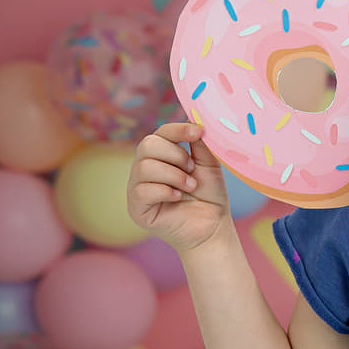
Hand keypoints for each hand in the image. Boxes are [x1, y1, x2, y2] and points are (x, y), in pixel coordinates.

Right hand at [126, 122, 231, 252]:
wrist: (213, 226)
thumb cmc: (209, 195)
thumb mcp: (208, 163)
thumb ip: (199, 143)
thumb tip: (194, 121)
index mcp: (160, 156)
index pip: (159, 133)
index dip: (177, 130)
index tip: (198, 132)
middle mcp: (144, 169)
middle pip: (147, 145)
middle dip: (175, 154)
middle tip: (192, 169)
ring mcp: (137, 188)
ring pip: (144, 167)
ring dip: (174, 175)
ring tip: (190, 186)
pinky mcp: (136, 208)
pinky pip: (142, 191)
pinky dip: (165, 191)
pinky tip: (177, 198)